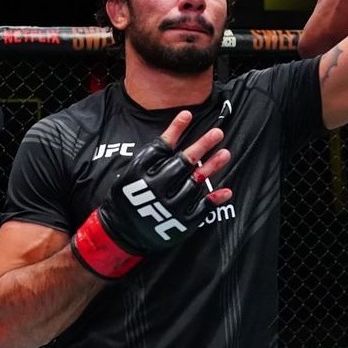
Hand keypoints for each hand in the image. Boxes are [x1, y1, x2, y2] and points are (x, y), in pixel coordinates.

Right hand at [72, 111, 231, 277]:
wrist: (120, 232)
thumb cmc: (128, 196)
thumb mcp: (133, 171)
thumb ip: (153, 154)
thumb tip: (174, 134)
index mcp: (141, 174)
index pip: (161, 147)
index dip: (176, 130)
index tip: (188, 114)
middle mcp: (156, 190)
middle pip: (183, 163)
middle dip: (202, 146)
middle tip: (217, 133)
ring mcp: (170, 207)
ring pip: (195, 183)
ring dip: (211, 167)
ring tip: (225, 154)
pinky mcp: (181, 222)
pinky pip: (202, 208)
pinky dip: (215, 199)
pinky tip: (227, 191)